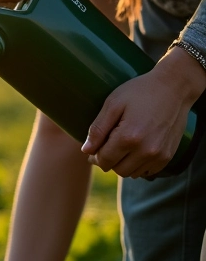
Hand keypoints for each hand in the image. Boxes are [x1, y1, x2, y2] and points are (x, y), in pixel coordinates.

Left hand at [81, 47, 205, 177]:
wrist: (175, 87)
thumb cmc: (140, 91)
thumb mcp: (113, 104)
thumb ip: (98, 129)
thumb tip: (86, 150)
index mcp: (129, 137)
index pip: (104, 160)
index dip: (95, 156)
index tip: (94, 149)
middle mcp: (145, 150)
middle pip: (117, 170)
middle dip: (108, 161)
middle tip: (107, 147)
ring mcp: (159, 155)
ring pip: (131, 173)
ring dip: (123, 164)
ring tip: (122, 147)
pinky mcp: (168, 155)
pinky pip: (147, 172)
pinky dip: (138, 166)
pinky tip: (135, 151)